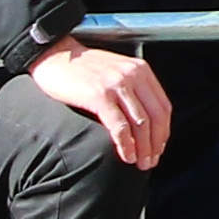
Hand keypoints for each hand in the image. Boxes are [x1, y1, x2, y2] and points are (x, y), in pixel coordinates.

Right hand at [30, 35, 171, 170]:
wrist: (54, 56)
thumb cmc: (81, 68)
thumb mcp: (116, 72)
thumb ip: (132, 89)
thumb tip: (142, 121)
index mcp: (141, 70)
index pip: (163, 106)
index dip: (163, 131)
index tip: (159, 147)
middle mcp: (133, 76)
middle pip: (156, 117)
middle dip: (156, 143)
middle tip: (152, 161)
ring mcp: (117, 85)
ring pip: (141, 124)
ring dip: (144, 148)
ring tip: (141, 163)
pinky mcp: (99, 95)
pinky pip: (119, 126)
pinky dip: (125, 144)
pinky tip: (126, 155)